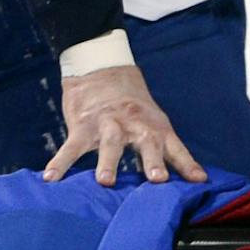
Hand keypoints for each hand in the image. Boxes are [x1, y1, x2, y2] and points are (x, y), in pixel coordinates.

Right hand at [43, 63, 208, 185]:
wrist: (100, 67)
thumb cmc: (131, 104)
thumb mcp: (153, 120)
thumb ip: (165, 149)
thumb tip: (190, 180)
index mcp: (154, 126)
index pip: (175, 147)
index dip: (187, 164)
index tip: (199, 181)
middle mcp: (134, 125)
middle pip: (146, 143)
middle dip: (152, 160)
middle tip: (157, 179)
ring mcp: (107, 124)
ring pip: (109, 143)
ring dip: (108, 162)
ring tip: (105, 182)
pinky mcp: (82, 125)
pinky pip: (71, 147)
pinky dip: (60, 163)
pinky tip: (51, 178)